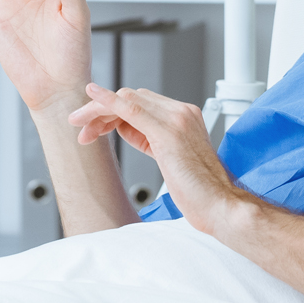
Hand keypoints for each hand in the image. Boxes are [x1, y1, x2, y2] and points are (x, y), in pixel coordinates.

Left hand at [68, 83, 241, 233]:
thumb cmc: (199, 190)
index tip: (95, 128)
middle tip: (84, 131)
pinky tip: (92, 96)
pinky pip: (130, 109)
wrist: (221, 205)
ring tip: (82, 129)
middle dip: (101, 112)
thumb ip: (148, 137)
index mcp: (184, 115)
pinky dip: (107, 101)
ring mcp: (176, 118)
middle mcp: (182, 112)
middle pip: (131, 97)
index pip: (140, 101)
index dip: (112, 111)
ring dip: (98, 112)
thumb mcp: (169, 157)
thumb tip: (123, 127)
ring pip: (127, 100)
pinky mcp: (167, 131)